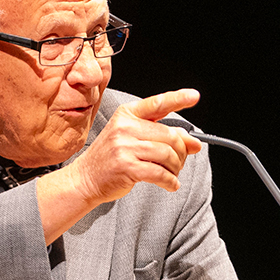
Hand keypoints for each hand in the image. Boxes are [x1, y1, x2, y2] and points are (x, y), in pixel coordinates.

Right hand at [68, 89, 202, 201]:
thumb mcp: (133, 139)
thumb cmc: (112, 157)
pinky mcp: (126, 166)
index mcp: (127, 114)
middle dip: (181, 151)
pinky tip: (171, 184)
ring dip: (176, 167)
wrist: (85, 178)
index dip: (178, 98)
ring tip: (174, 174)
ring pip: (167, 155)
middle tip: (181, 162)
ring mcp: (124, 146)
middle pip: (169, 136)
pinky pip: (159, 173)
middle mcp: (125, 127)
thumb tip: (195, 143)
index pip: (157, 103)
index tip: (194, 96)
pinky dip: (170, 181)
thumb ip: (162, 136)